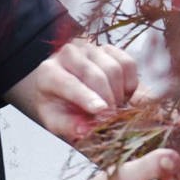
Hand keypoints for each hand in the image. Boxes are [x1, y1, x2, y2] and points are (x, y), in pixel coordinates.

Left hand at [9, 38, 140, 144]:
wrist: (63, 87)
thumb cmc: (59, 104)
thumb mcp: (57, 120)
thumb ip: (69, 126)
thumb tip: (86, 130)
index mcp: (49, 72)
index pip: (69, 83)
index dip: (86, 97)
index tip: (101, 110)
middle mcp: (69, 54)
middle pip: (96, 75)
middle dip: (108, 99)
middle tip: (112, 117)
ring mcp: (90, 49)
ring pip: (114, 68)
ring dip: (119, 93)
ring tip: (114, 107)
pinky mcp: (109, 48)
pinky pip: (127, 63)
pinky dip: (130, 82)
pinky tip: (121, 94)